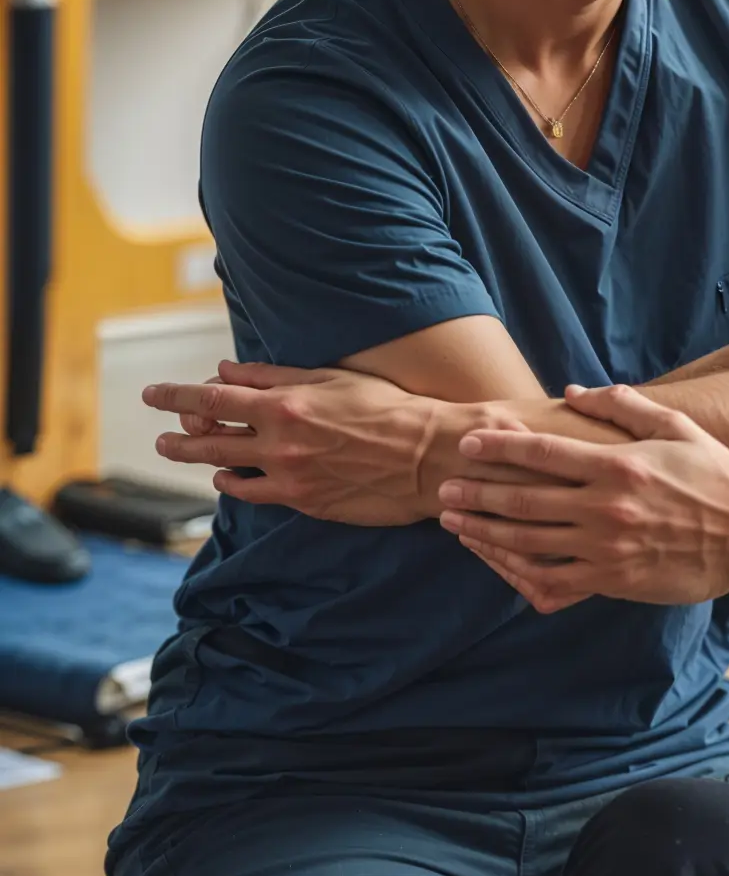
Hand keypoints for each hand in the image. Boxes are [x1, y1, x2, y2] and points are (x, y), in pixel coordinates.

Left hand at [144, 362, 458, 526]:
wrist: (429, 457)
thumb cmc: (389, 409)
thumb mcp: (333, 379)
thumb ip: (274, 376)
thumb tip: (227, 372)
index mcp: (284, 405)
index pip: (211, 399)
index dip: (175, 395)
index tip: (153, 394)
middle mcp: (279, 443)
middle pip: (207, 439)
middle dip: (180, 437)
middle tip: (164, 438)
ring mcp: (289, 476)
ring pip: (225, 469)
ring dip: (201, 461)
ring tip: (189, 457)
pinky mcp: (304, 502)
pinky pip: (254, 495)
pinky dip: (235, 484)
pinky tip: (228, 480)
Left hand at [437, 385, 728, 613]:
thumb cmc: (716, 476)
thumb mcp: (675, 429)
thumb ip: (623, 407)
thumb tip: (574, 391)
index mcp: (618, 465)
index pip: (543, 452)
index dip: (500, 447)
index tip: (468, 445)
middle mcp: (605, 505)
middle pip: (524, 498)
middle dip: (478, 493)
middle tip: (445, 490)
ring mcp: (605, 546)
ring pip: (529, 540)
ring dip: (486, 532)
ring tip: (456, 525)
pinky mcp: (612, 578)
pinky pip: (554, 578)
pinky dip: (521, 573)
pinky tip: (500, 564)